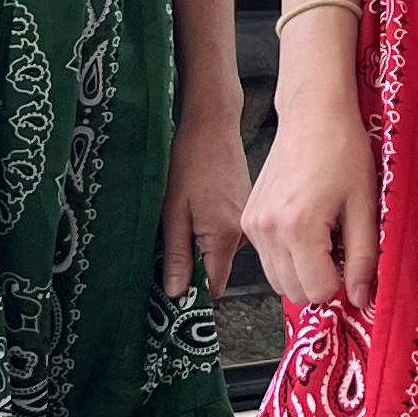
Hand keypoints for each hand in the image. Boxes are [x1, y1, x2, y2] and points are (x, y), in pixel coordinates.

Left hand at [159, 94, 250, 299]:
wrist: (212, 123)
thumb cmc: (190, 159)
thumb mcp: (173, 212)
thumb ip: (177, 256)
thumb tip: (177, 293)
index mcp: (225, 236)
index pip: (215, 285)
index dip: (194, 289)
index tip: (174, 286)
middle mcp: (242, 232)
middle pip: (218, 267)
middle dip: (195, 265)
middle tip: (171, 244)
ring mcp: (246, 220)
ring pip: (221, 250)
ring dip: (202, 243)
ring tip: (185, 217)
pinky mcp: (244, 208)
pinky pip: (227, 232)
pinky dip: (211, 227)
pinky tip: (198, 205)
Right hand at [244, 81, 381, 314]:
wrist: (312, 114)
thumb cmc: (342, 150)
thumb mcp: (365, 205)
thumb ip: (362, 258)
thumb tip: (359, 298)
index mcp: (298, 227)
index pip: (318, 292)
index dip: (341, 283)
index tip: (351, 259)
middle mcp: (268, 230)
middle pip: (295, 292)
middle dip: (321, 280)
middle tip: (339, 247)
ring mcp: (253, 225)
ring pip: (278, 281)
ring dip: (303, 271)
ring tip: (324, 235)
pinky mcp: (249, 219)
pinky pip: (268, 260)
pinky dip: (289, 256)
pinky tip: (307, 228)